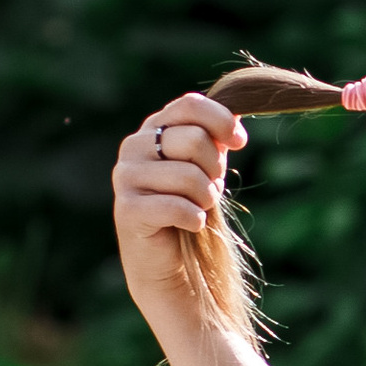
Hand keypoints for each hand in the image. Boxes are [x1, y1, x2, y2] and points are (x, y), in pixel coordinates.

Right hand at [113, 91, 246, 288]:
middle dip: (215, 170)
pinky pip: (178, 207)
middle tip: (210, 190)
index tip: (239, 141)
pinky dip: (194, 219)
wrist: (169, 259)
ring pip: (190, 176)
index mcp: (153, 128)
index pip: (189, 105)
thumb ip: (216, 136)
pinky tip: (190, 225)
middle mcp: (133, 146)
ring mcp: (125, 177)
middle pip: (195, 140)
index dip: (221, 120)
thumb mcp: (207, 165)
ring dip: (206, 198)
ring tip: (199, 208)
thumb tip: (238, 111)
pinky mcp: (127, 210)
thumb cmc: (190, 205)